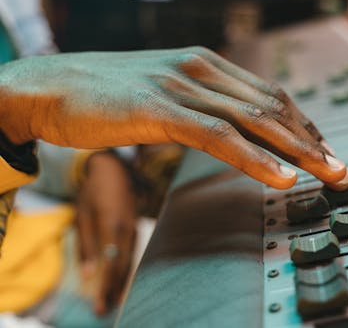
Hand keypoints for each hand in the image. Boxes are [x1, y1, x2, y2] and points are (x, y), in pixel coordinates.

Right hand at [0, 47, 347, 188]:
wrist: (54, 85)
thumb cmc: (109, 93)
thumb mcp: (167, 93)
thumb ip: (202, 106)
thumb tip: (230, 130)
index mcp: (206, 65)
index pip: (270, 95)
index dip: (303, 125)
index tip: (324, 151)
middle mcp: (201, 70)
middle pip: (273, 107)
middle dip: (313, 141)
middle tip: (342, 169)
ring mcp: (182, 86)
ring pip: (254, 120)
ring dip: (298, 150)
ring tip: (328, 175)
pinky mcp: (160, 108)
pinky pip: (217, 136)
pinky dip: (253, 158)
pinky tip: (279, 177)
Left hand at [76, 151, 135, 314]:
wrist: (114, 168)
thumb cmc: (93, 190)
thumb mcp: (82, 215)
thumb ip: (85, 245)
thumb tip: (89, 273)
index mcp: (112, 226)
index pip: (111, 264)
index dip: (105, 286)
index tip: (99, 305)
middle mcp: (127, 230)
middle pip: (123, 266)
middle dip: (114, 289)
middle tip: (105, 309)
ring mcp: (134, 227)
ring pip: (130, 260)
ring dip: (123, 281)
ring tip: (115, 299)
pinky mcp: (135, 226)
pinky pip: (133, 252)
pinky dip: (127, 267)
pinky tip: (122, 278)